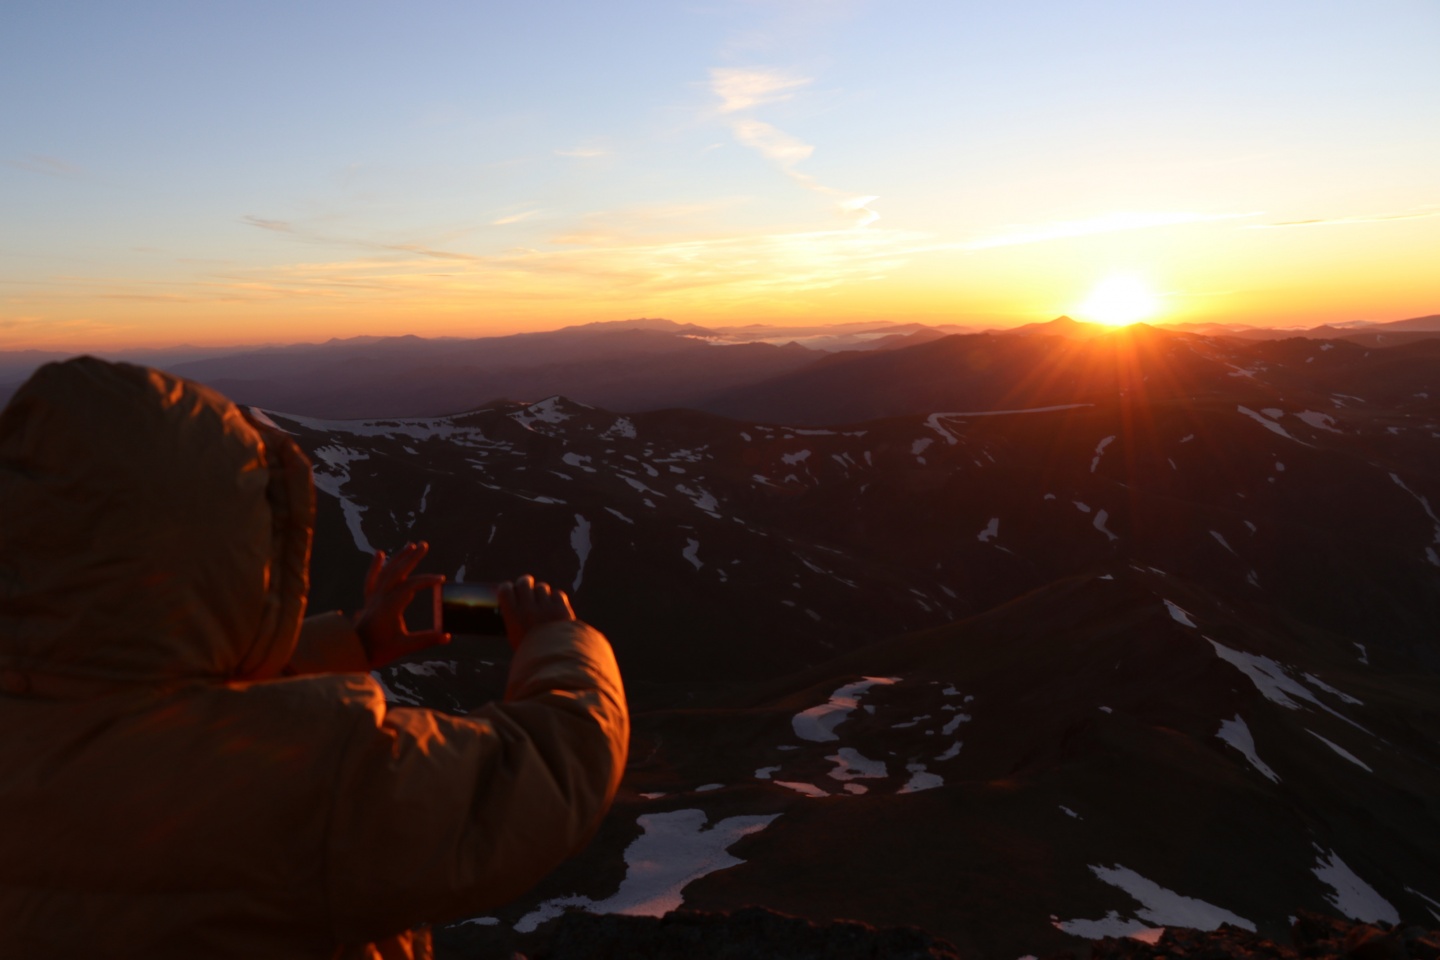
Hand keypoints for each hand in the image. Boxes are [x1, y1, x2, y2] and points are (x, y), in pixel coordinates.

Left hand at [354, 541, 449, 667]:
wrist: (355, 653)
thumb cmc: (380, 650)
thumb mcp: (405, 647)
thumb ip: (427, 640)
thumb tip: (448, 636)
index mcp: (389, 607)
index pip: (410, 587)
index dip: (426, 581)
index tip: (441, 580)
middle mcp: (380, 598)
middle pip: (397, 572)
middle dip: (411, 558)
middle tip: (424, 545)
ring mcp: (373, 597)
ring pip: (386, 571)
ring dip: (398, 557)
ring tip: (411, 545)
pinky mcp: (370, 599)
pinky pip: (372, 578)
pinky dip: (376, 566)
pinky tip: (380, 553)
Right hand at [497, 575, 574, 650]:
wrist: (554, 664)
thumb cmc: (531, 656)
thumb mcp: (516, 640)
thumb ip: (515, 622)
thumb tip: (514, 611)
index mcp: (513, 616)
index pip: (505, 590)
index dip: (507, 587)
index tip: (509, 588)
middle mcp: (528, 608)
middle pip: (524, 583)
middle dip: (525, 582)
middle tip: (526, 585)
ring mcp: (546, 607)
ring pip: (542, 587)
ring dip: (542, 592)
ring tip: (543, 600)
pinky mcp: (562, 609)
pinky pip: (558, 594)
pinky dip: (556, 598)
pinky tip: (556, 605)